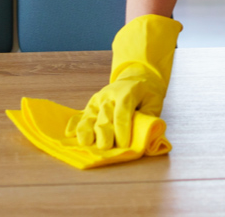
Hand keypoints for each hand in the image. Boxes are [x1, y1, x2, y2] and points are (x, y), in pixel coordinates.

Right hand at [65, 14, 182, 148]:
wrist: (136, 77)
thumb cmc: (147, 94)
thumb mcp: (154, 102)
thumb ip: (148, 118)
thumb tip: (143, 136)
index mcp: (128, 92)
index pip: (122, 111)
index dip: (122, 128)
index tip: (124, 145)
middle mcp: (110, 95)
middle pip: (105, 115)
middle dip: (104, 132)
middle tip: (105, 147)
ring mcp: (99, 100)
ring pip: (90, 114)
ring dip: (86, 129)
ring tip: (85, 143)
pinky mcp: (91, 104)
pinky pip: (81, 114)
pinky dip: (74, 123)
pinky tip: (69, 133)